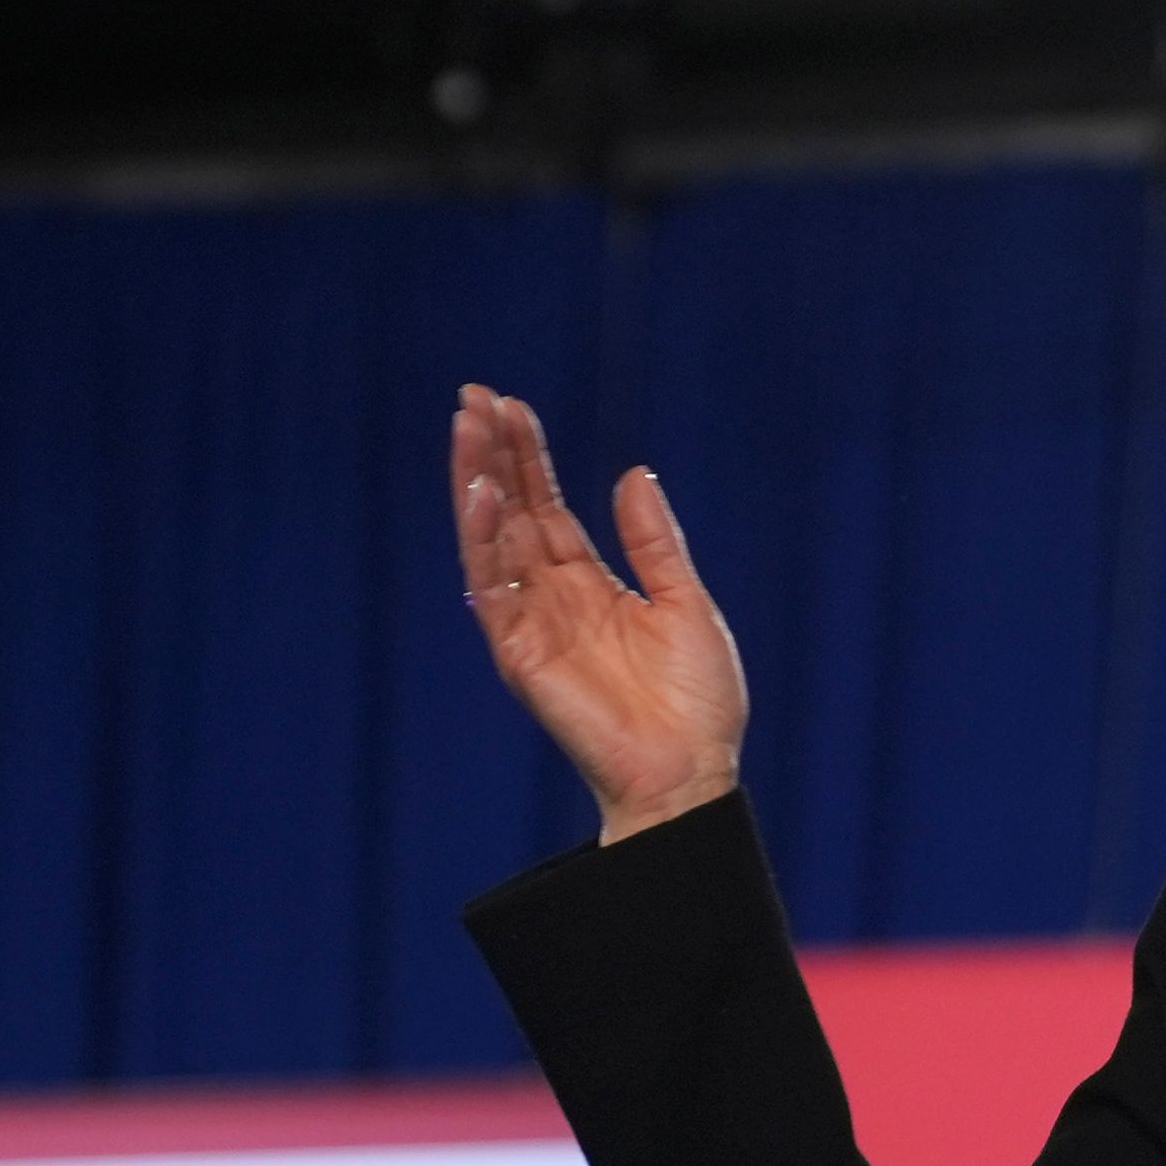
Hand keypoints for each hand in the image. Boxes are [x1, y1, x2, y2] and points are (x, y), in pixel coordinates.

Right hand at [450, 385, 748, 843]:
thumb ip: (654, 542)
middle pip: (512, 511)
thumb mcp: (686, 603)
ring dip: (477, 482)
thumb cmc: (697, 701)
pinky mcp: (520, 653)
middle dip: (492, 454)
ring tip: (467, 427)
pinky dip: (483, 541)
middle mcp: (553, 597)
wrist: (693, 770)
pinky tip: (481, 494)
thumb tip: (634, 474)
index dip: (528, 457)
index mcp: (591, 584)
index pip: (547, 507)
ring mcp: (532, 623)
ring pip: (492, 539)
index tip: (509, 405)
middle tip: (474, 396)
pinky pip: (492, 589)